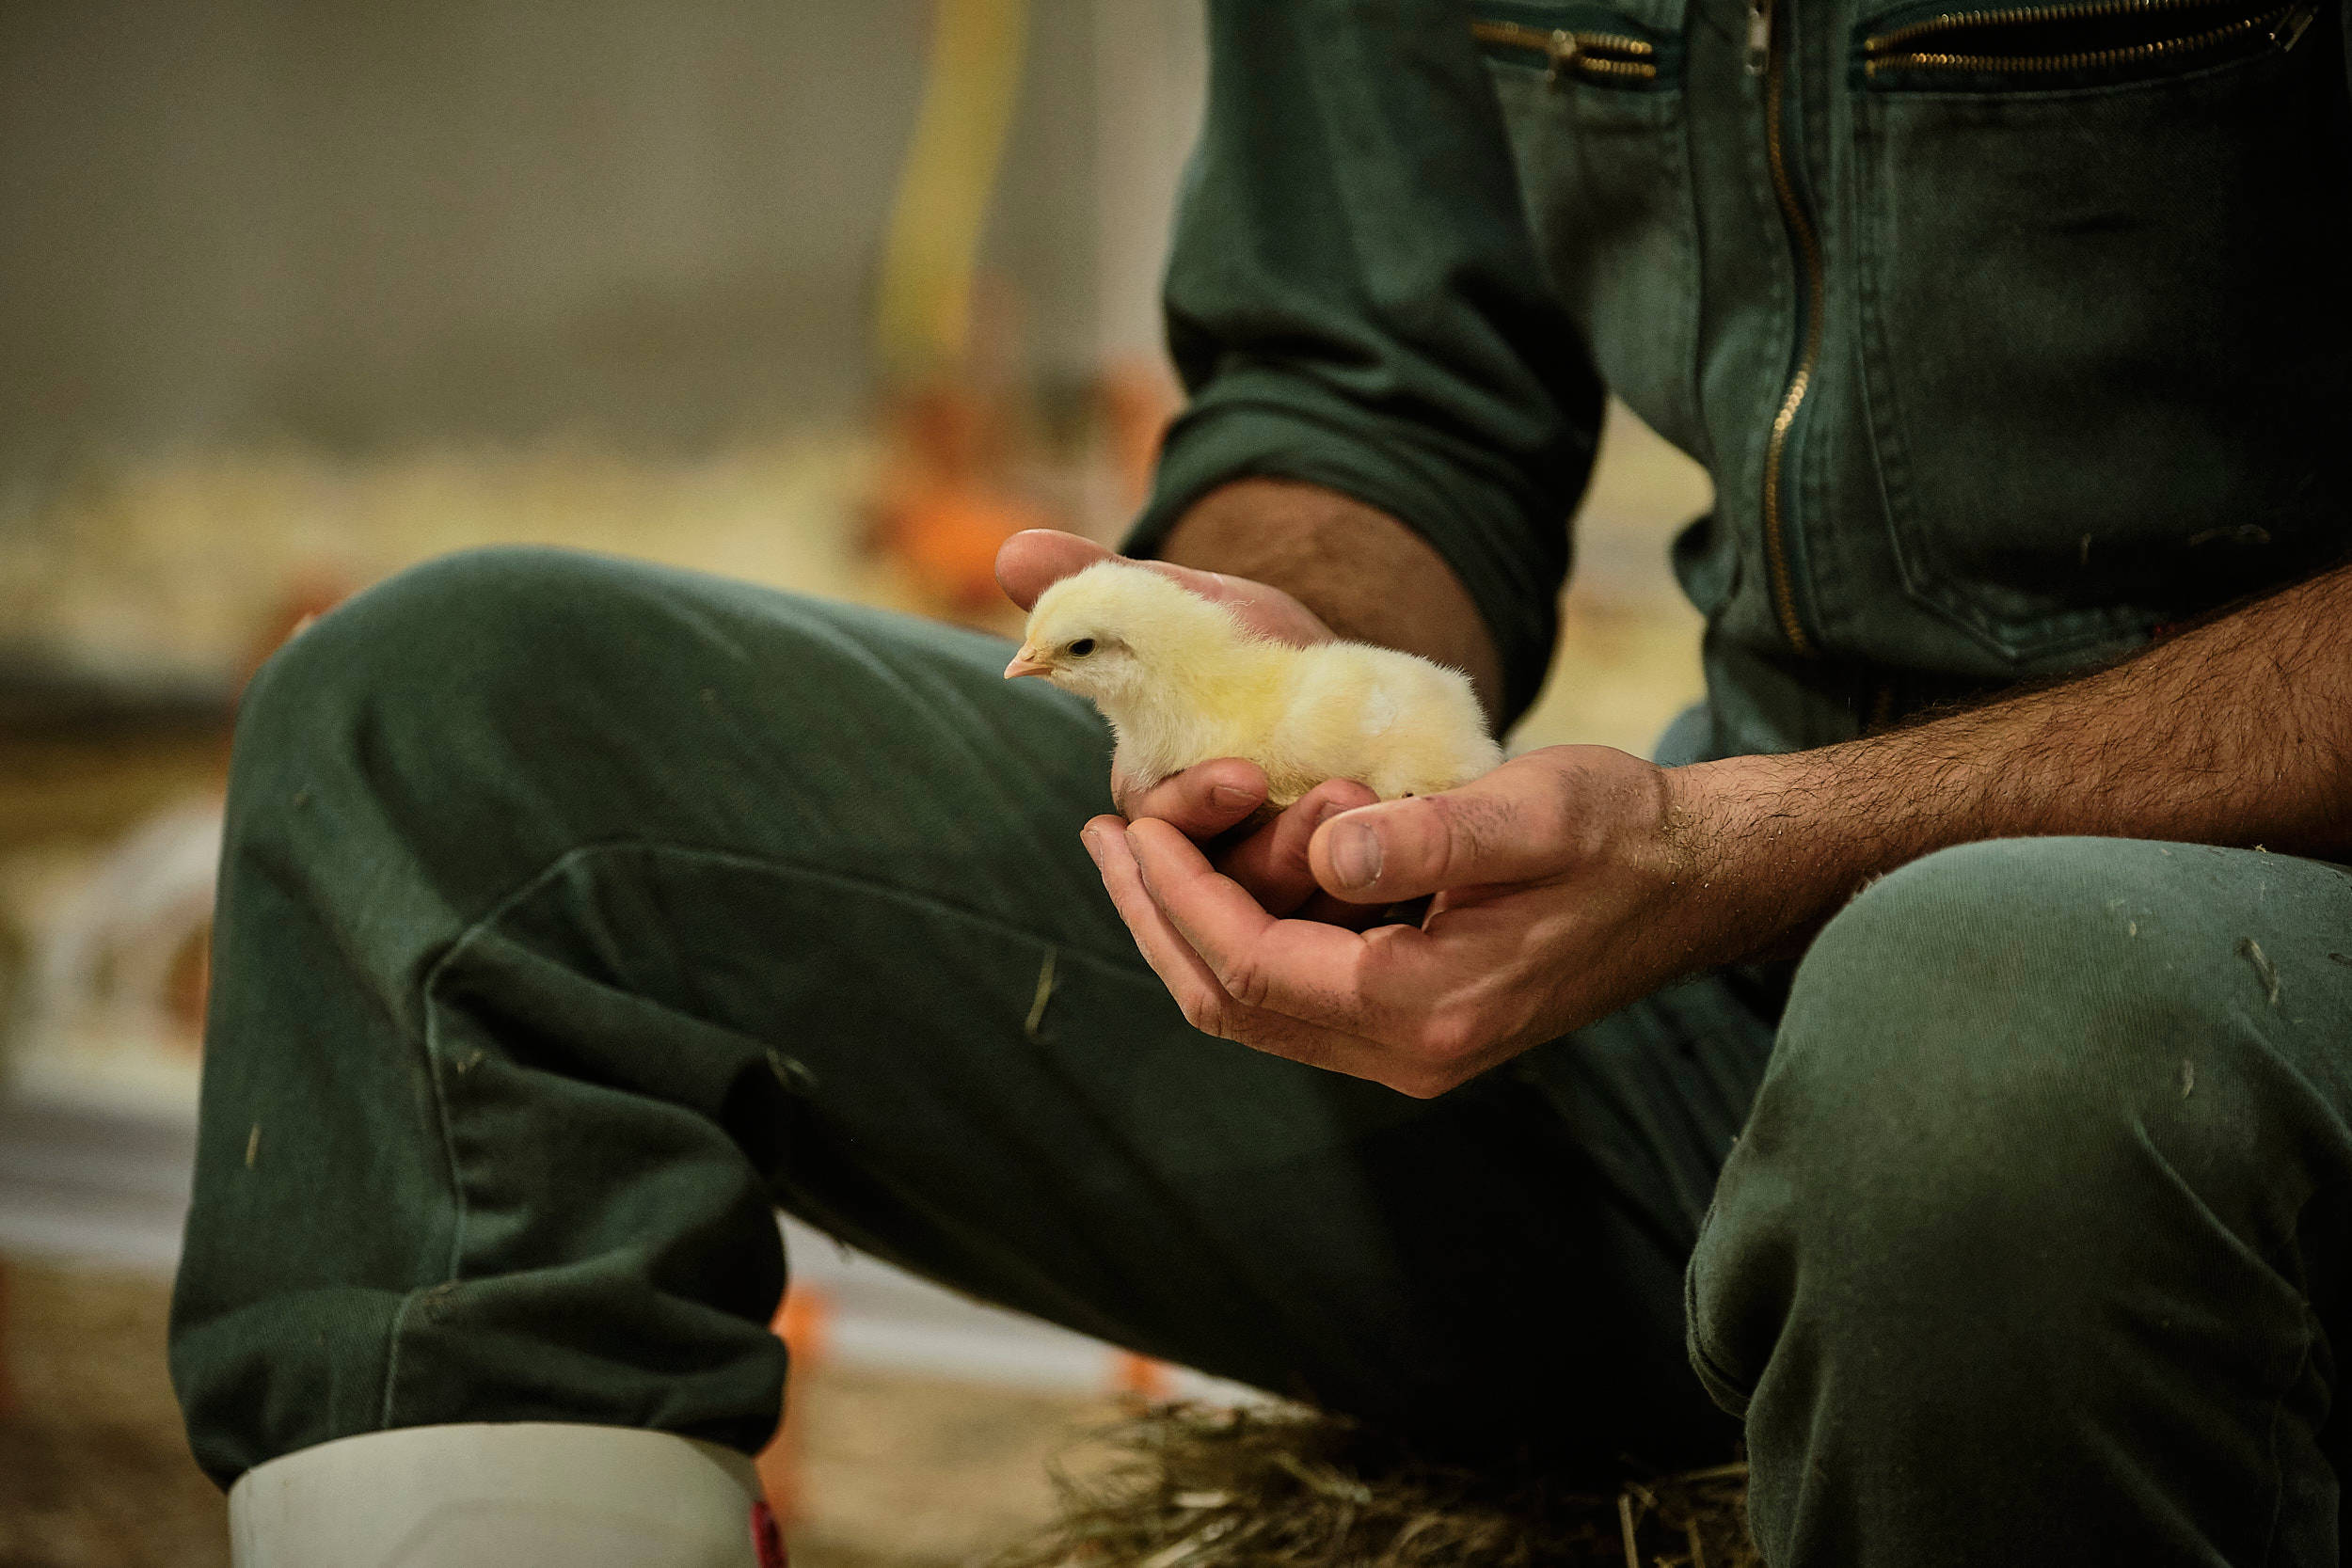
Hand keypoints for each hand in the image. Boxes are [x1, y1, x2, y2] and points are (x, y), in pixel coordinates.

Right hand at [997, 529, 1382, 923]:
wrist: (1344, 679)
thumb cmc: (1249, 646)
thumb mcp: (1186, 607)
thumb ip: (1108, 590)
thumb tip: (1014, 552)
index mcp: (1157, 804)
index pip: (1158, 829)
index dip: (1195, 807)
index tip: (1244, 774)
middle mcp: (1210, 863)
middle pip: (1231, 888)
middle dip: (1281, 848)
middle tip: (1340, 793)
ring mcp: (1282, 892)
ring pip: (1297, 914)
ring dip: (1337, 867)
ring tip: (1377, 800)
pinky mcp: (1348, 905)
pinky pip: (1362, 922)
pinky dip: (1386, 891)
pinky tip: (1419, 854)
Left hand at [1079, 745, 1754, 1097]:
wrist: (1697, 880)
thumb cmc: (1622, 834)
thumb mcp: (1531, 814)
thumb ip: (1428, 837)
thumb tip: (1329, 849)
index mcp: (1427, 1007)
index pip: (1252, 967)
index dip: (1178, 895)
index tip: (1130, 822)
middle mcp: (1407, 1049)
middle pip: (1233, 1001)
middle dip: (1158, 916)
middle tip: (1105, 836)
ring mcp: (1410, 1043)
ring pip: (1255, 1000)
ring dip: (1192, 920)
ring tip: (1148, 834)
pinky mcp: (1415, 1017)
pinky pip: (1295, 985)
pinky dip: (1244, 924)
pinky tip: (1226, 859)